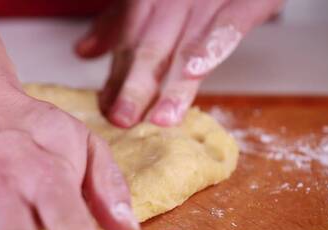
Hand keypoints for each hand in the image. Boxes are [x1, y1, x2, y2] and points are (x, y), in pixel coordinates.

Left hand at [76, 0, 282, 126]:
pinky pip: (229, 25)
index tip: (105, 111)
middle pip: (150, 50)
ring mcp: (206, 1)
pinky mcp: (245, 1)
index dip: (116, 81)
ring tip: (161, 118)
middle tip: (122, 119)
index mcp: (147, 0)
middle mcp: (172, 0)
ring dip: (172, 86)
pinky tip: (197, 71)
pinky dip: (213, 48)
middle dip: (134, 88)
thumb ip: (115, 24)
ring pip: (184, 47)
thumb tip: (82, 51)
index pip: (127, 46)